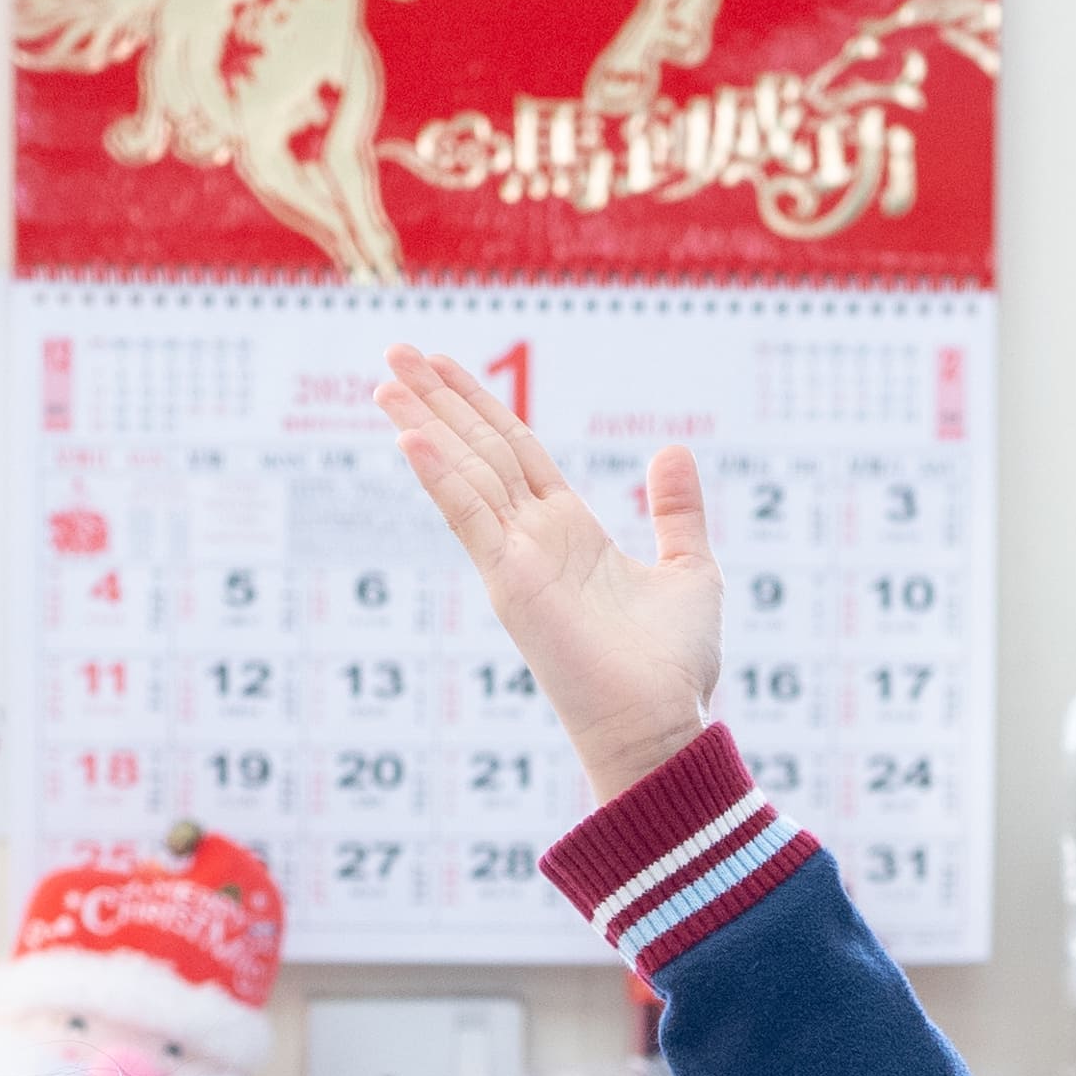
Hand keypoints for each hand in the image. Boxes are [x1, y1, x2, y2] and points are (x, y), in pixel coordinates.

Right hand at [374, 344, 717, 804]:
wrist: (661, 726)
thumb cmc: (674, 668)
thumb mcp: (690, 569)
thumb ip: (676, 510)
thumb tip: (672, 450)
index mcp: (569, 532)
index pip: (514, 450)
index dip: (479, 404)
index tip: (442, 364)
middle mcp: (533, 541)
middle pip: (478, 450)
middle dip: (437, 398)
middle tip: (394, 348)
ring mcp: (515, 561)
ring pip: (464, 473)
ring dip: (423, 422)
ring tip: (385, 376)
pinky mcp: (510, 584)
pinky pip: (469, 518)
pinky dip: (439, 475)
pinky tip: (409, 435)